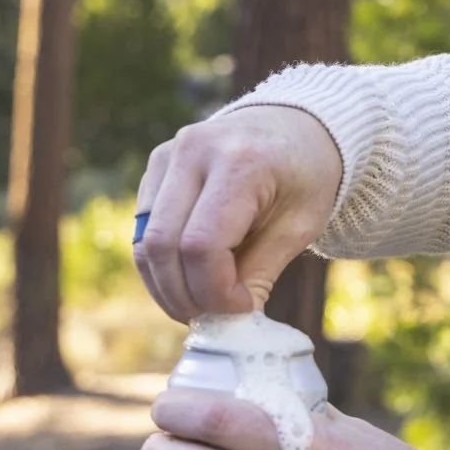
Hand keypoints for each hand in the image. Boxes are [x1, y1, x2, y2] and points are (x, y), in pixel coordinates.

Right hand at [134, 105, 343, 320]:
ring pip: (144, 242)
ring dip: (166, 286)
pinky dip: (162, 265)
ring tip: (201, 304)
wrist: (296, 127)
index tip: (241, 308)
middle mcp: (193, 151)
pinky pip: (144, 230)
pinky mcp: (155, 166)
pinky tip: (191, 278)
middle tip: (212, 317)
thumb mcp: (299, 227)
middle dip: (184, 296)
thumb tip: (230, 322)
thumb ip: (260, 273)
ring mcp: (167, 155)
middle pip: (163, 246)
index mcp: (239, 162)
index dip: (214, 290)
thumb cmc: (305, 178)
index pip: (201, 245)